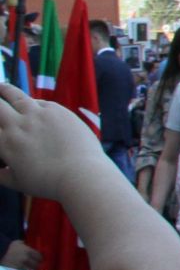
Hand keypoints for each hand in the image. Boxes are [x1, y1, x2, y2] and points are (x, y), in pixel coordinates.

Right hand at [0, 84, 115, 198]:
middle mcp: (17, 125)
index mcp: (5, 143)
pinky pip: (40, 102)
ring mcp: (38, 114)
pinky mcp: (57, 110)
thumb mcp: (17, 182)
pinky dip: (33, 103)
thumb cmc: (49, 183)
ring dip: (4, 89)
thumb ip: (0, 175)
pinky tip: (32, 103)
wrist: (82, 175)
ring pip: (15, 95)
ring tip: (0, 86)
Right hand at [0, 241, 40, 269]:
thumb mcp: (17, 243)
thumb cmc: (8, 247)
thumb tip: (27, 246)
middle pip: (36, 264)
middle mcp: (26, 259)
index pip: (39, 257)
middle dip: (36, 265)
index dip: (40, 259)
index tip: (39, 260)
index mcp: (28, 251)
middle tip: (35, 265)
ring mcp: (21, 265)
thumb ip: (24, 244)